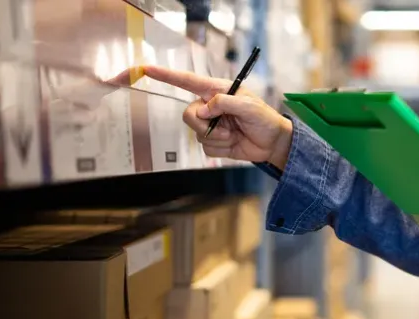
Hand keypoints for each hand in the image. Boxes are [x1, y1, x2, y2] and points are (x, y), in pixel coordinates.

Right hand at [141, 66, 291, 168]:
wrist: (272, 143)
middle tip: (227, 128)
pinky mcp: (213, 142)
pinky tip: (233, 144)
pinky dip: (220, 149)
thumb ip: (225, 103)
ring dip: (218, 138)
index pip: (186, 81)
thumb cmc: (264, 119)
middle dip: (205, 125)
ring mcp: (210, 125)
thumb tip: (204, 109)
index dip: (166, 75)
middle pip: (188, 114)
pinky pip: (205, 148)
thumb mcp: (249, 106)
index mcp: (216, 91)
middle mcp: (210, 106)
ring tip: (235, 134)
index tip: (146, 68)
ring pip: (196, 134)